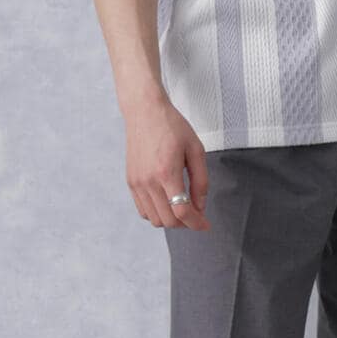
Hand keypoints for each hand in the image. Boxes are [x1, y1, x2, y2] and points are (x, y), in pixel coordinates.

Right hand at [123, 92, 210, 229]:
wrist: (145, 112)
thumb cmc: (172, 126)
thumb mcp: (196, 149)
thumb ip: (200, 180)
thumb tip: (201, 206)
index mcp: (167, 172)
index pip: (182, 211)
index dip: (196, 223)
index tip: (206, 225)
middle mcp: (148, 181)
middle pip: (168, 220)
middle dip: (186, 223)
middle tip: (198, 215)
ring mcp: (137, 183)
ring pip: (154, 219)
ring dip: (171, 220)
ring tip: (184, 208)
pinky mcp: (130, 182)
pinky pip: (143, 210)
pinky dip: (157, 213)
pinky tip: (168, 202)